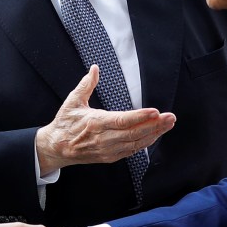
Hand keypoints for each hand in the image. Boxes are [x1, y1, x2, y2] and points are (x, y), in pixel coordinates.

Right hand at [36, 66, 175, 173]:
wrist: (56, 148)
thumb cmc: (65, 123)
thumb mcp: (72, 101)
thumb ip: (86, 85)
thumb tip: (95, 69)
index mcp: (95, 123)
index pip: (122, 120)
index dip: (140, 117)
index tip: (155, 111)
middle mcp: (103, 139)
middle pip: (134, 133)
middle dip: (155, 125)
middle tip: (170, 117)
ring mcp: (108, 150)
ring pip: (136, 143)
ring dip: (154, 134)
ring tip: (168, 124)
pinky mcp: (110, 157)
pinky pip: (132, 151)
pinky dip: (145, 143)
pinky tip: (155, 135)